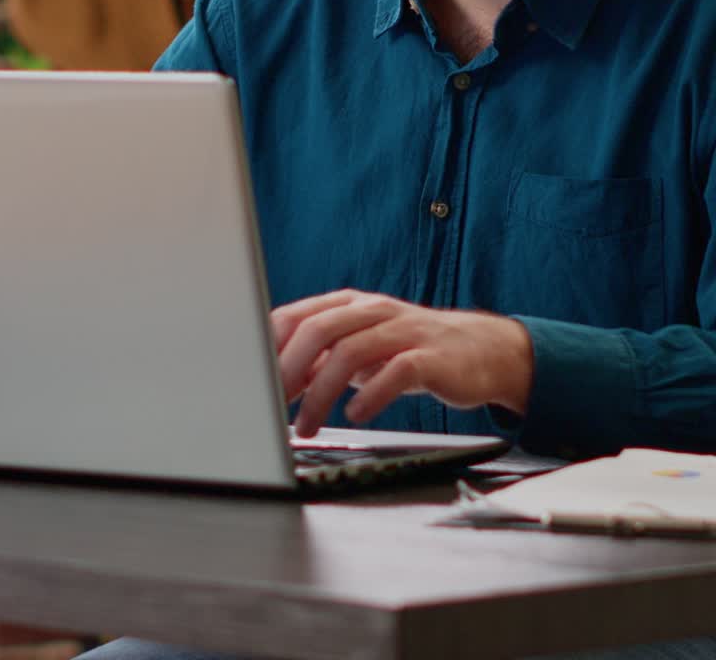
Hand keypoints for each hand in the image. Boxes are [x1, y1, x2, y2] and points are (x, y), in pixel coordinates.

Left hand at [272, 289, 533, 436]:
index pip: (298, 315)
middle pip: (320, 329)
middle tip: (271, 406)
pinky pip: (396, 372)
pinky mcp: (430, 357)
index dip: (270, 347)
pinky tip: (356, 416)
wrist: (481, 351)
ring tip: (307, 427)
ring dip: (321, 394)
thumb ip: (321, 360)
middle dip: (289, 370)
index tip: (250, 380)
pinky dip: (370, 397)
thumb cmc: (412, 351)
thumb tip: (274, 380)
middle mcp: (374, 311)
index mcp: (350, 305)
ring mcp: (403, 331)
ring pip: (352, 351)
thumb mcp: (361, 350)